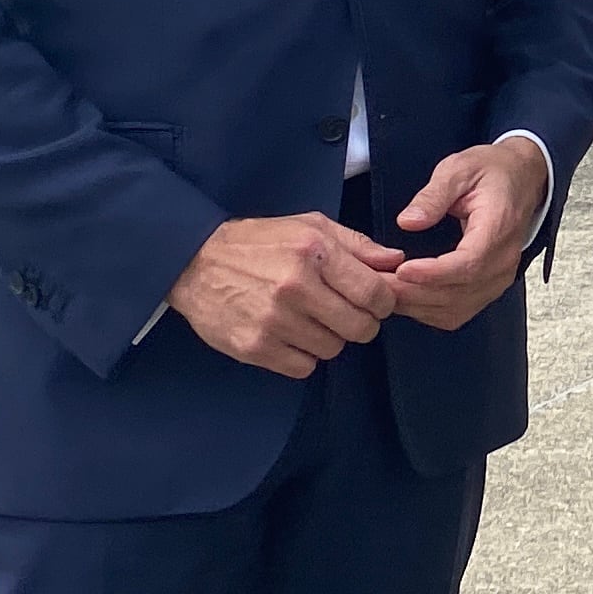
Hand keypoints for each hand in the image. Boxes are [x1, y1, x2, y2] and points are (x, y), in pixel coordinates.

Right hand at [167, 212, 400, 376]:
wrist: (195, 262)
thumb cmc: (260, 242)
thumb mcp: (310, 227)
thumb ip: (357, 244)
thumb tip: (396, 261)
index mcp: (315, 252)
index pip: (375, 293)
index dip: (383, 302)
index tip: (374, 301)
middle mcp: (296, 286)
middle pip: (360, 328)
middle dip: (360, 323)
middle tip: (344, 313)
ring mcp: (275, 321)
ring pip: (333, 349)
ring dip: (329, 338)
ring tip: (309, 319)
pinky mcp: (256, 347)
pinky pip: (303, 367)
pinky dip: (302, 355)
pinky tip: (289, 334)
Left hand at [389, 139, 551, 332]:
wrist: (522, 179)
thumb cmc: (492, 172)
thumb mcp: (460, 169)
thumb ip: (434, 195)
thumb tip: (408, 222)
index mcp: (499, 227)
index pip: (469, 263)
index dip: (433, 273)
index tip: (401, 270)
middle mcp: (503, 261)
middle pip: (458, 293)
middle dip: (413, 292)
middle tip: (377, 282)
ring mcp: (499, 278)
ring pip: (455, 309)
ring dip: (417, 305)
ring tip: (384, 289)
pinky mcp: (489, 288)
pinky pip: (458, 312)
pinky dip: (428, 311)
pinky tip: (406, 296)